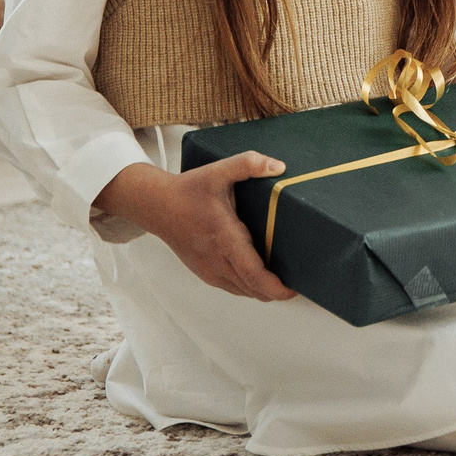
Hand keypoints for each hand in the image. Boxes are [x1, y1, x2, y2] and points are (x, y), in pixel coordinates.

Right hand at [96, 155, 296, 301]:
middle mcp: (215, 258)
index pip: (252, 272)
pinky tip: (261, 280)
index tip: (293, 289)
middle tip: (299, 284)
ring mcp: (208, 268)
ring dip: (263, 291)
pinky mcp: (203, 271)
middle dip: (276, 292)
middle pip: (251, 288)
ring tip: (285, 283)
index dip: (274, 286)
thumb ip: (248, 164)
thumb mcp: (218, 171)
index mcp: (224, 236)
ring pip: (242, 290)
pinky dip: (248, 287)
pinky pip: (231, 287)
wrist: (156, 205)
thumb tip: (278, 166)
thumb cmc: (187, 190)